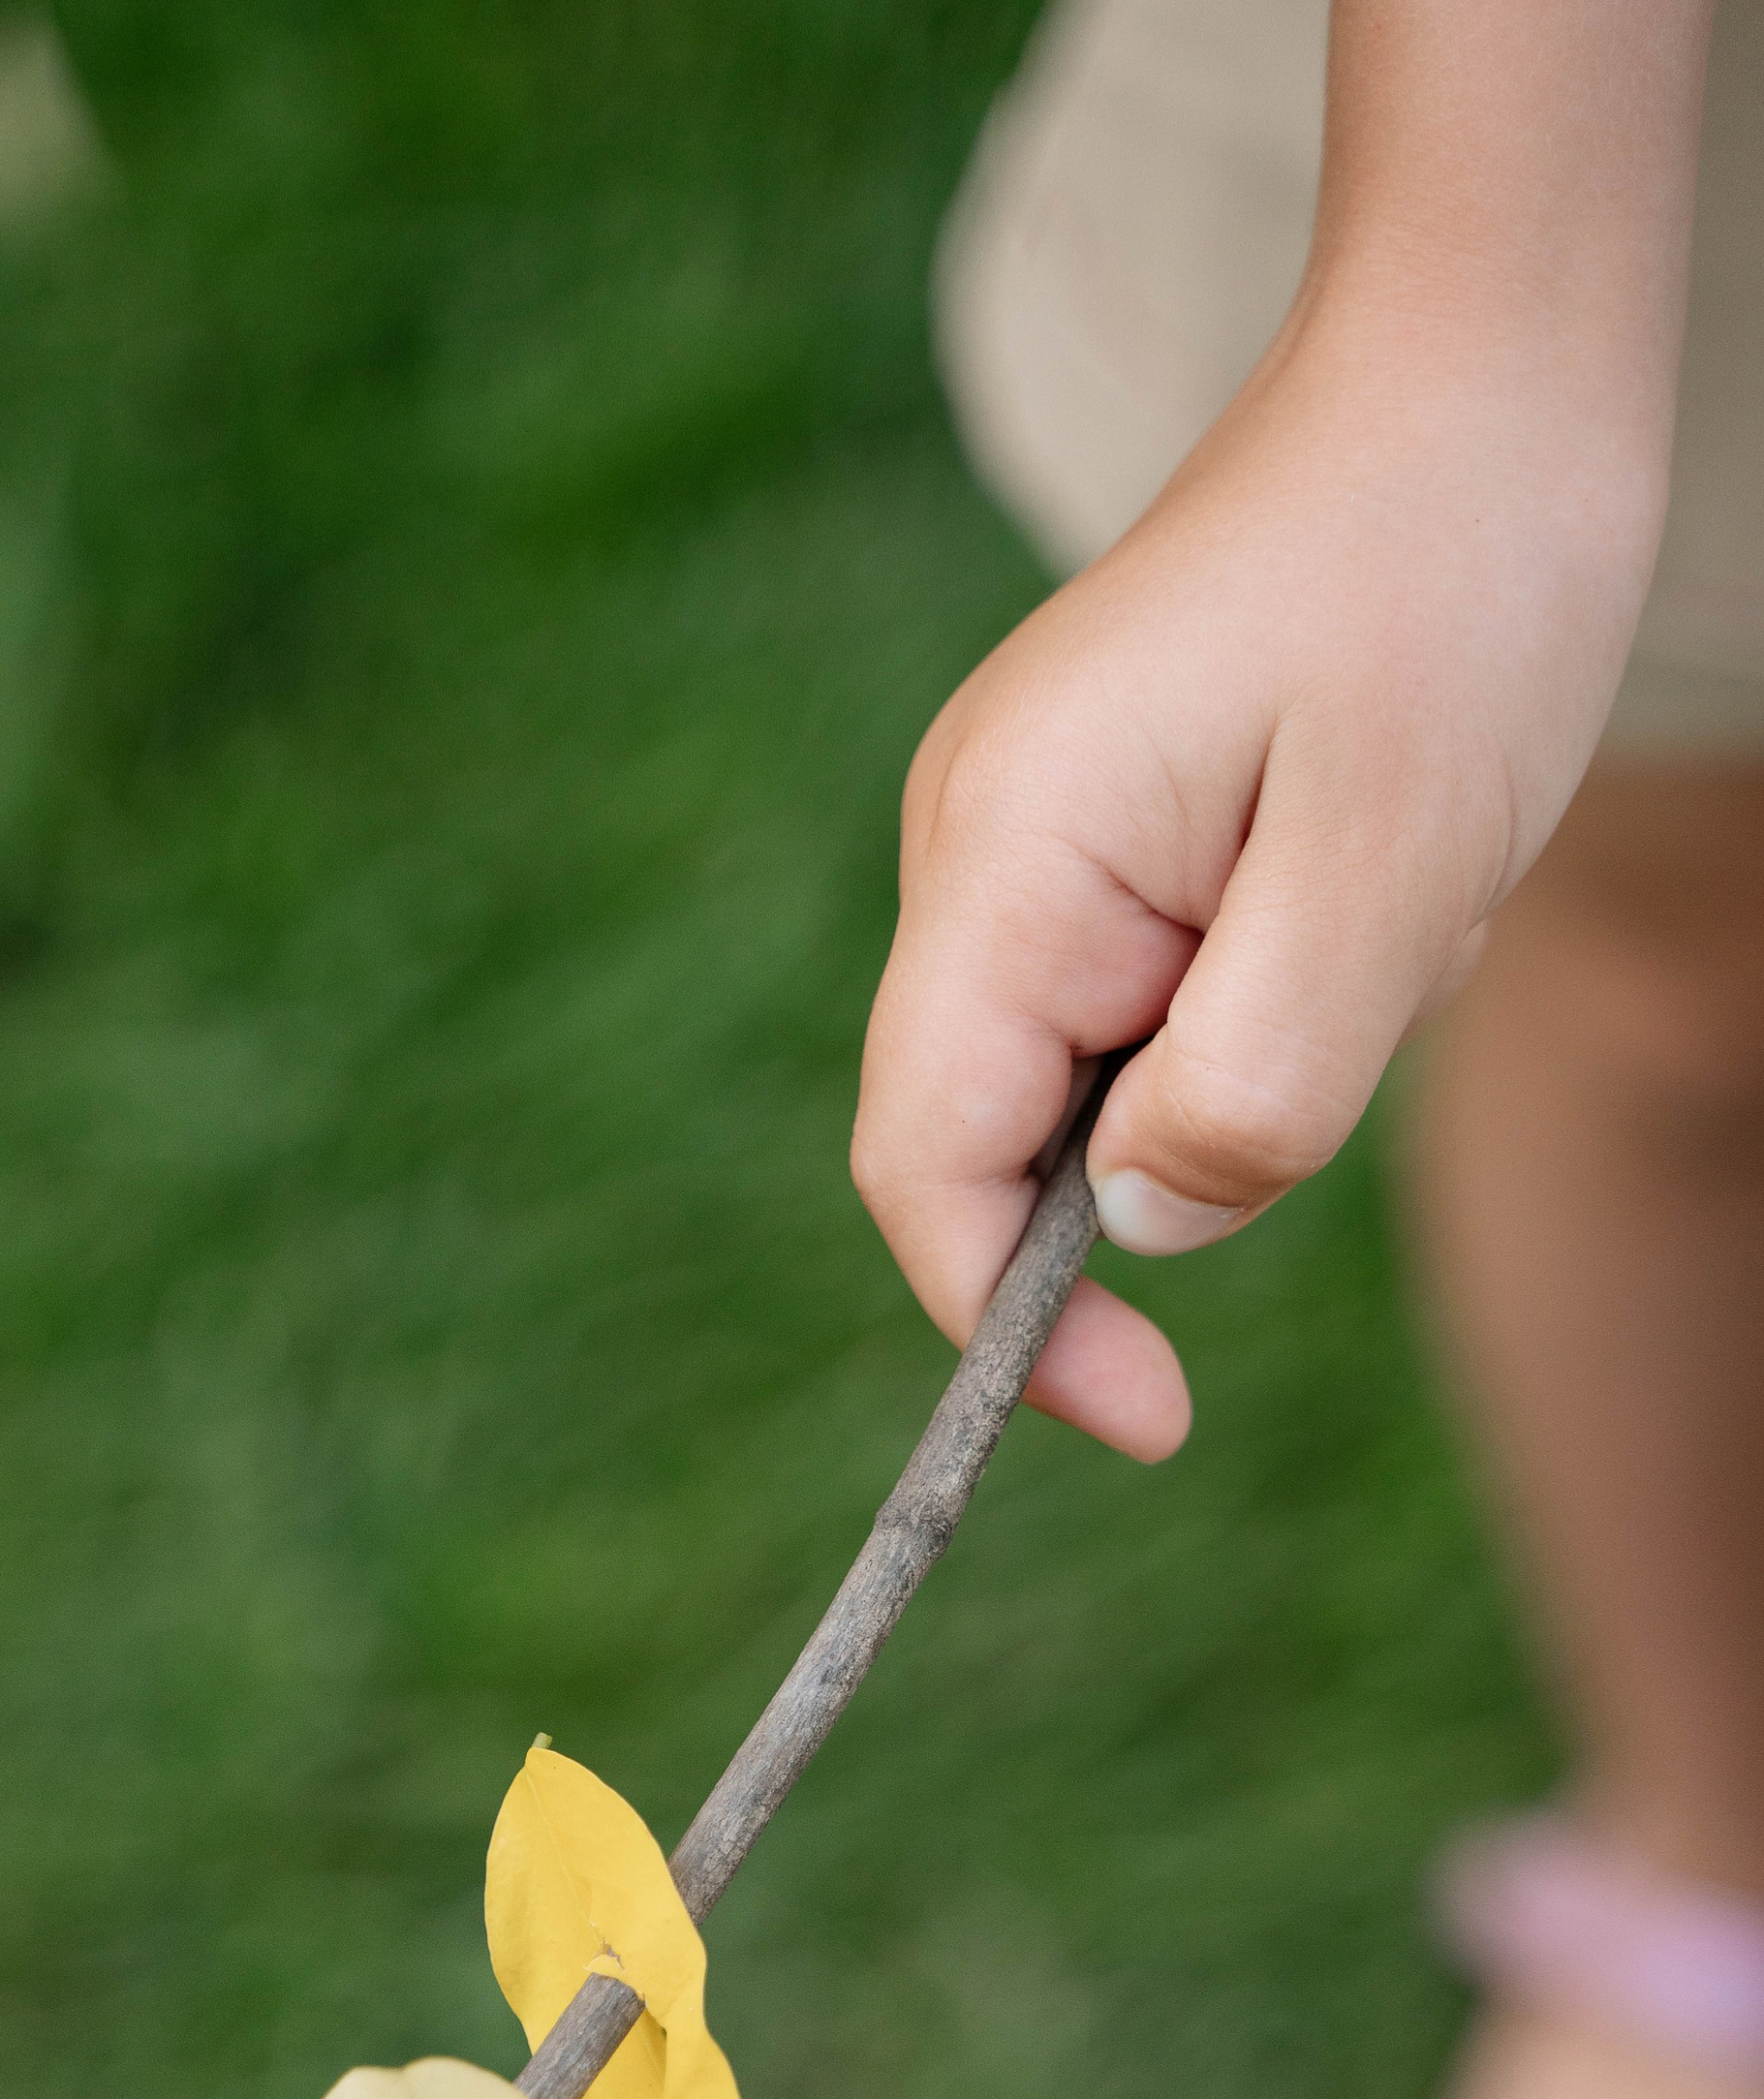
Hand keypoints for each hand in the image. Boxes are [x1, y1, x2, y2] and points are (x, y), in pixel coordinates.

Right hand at [853, 286, 1671, 1459]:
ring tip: (1393, 893)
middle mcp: (975, 853)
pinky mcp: (1100, 838)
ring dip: (1263, 1058)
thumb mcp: (1388, 868)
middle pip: (1006, 1137)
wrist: (1482, 374)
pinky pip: (1162, 1005)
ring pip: (1104, 1082)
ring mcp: (1029, 842)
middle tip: (1371, 990)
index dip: (1006, 1325)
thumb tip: (1128, 1239)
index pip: (922, 1162)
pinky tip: (1371, 872)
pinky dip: (1278, 996)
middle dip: (1192, 1146)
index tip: (1152, 1419)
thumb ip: (1249, 1088)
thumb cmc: (1450, 587)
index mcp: (1006, 855)